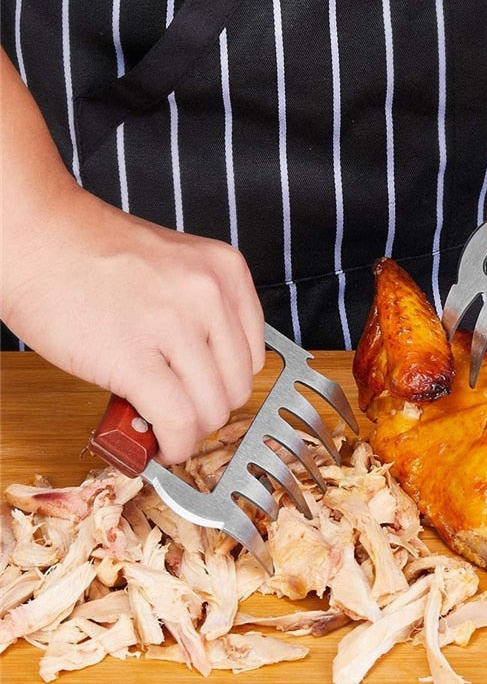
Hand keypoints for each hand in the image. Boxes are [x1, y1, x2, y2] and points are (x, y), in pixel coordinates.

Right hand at [2, 191, 266, 465]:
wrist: (35, 237)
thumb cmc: (94, 252)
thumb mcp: (175, 265)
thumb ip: (202, 312)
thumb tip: (208, 375)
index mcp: (225, 270)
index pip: (253, 354)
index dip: (228, 382)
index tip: (208, 392)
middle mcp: (209, 294)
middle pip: (237, 386)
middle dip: (209, 408)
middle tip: (181, 410)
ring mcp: (174, 325)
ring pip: (211, 410)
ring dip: (189, 430)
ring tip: (164, 425)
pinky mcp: (134, 358)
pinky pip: (176, 421)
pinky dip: (173, 445)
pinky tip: (160, 445)